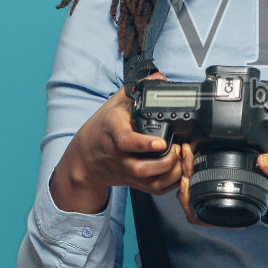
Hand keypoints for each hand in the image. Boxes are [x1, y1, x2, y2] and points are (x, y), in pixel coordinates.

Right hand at [50, 74, 188, 212]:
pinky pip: (155, 191)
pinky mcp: (134, 183)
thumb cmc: (103, 129)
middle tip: (178, 148)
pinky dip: (171, 184)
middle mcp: (119, 157)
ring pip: (150, 183)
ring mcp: (126, 173)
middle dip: (166, 162)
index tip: (161, 142)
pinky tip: (179, 170)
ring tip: (182, 157)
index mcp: (114, 134)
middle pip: (141, 168)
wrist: (86, 158)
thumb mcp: (115, 105)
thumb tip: (158, 77)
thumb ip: (136, 90)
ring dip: (172, 173)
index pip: (126, 142)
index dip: (144, 144)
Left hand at [172, 147, 267, 225]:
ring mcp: (215, 200)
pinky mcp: (214, 187)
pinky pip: (194, 185)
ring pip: (189, 192)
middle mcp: (221, 211)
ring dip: (184, 171)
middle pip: (190, 200)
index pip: (200, 215)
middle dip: (185, 175)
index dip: (188, 199)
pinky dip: (189, 172)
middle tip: (187, 153)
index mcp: (234, 216)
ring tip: (187, 153)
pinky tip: (190, 158)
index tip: (187, 177)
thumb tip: (265, 162)